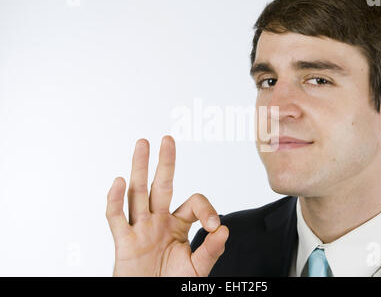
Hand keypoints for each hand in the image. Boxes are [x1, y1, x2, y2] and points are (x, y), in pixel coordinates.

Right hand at [106, 136, 228, 275]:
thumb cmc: (172, 285)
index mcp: (178, 226)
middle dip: (164, 163)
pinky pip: (116, 218)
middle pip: (160, 186)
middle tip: (167, 139)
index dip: (206, 209)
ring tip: (142, 144)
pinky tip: (119, 181)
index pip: (193, 202)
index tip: (214, 227)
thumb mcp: (198, 269)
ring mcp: (140, 229)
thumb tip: (224, 229)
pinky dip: (115, 200)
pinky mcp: (124, 242)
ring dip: (138, 168)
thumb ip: (211, 250)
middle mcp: (158, 222)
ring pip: (137, 193)